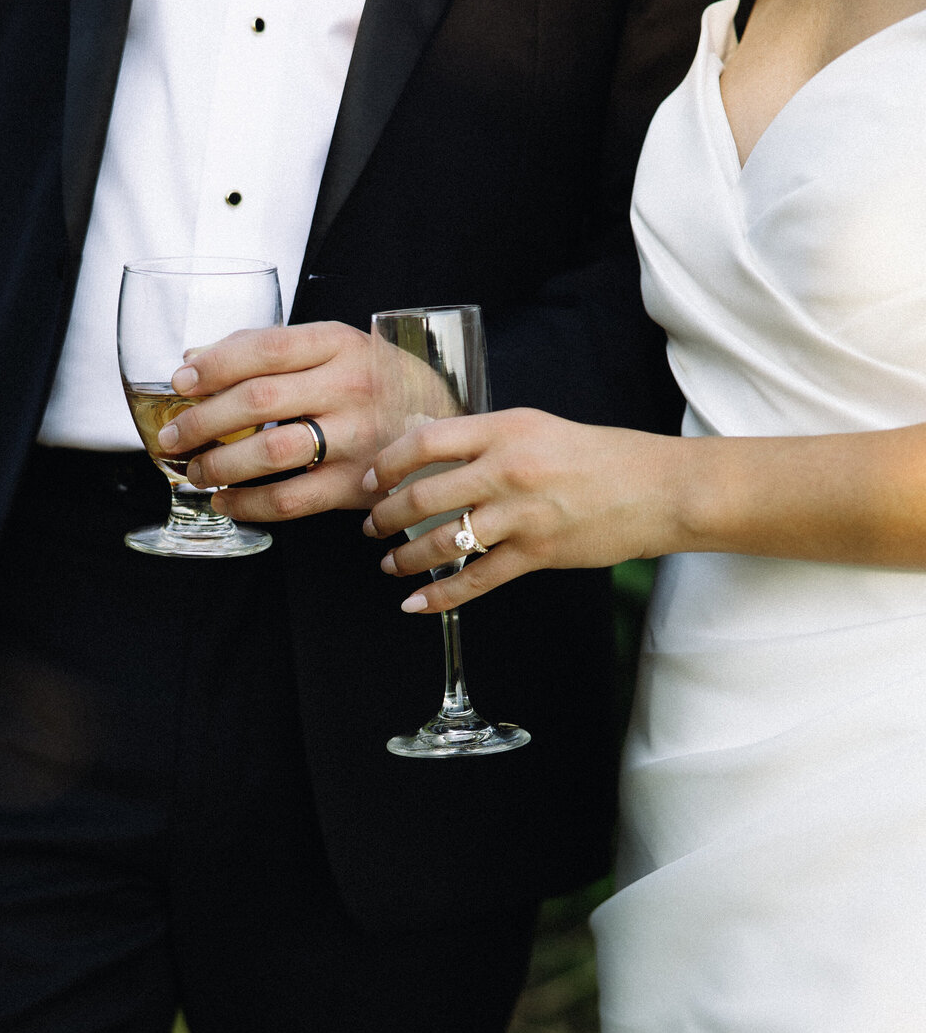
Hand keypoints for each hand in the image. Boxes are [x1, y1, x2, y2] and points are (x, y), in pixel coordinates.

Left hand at [155, 321, 381, 517]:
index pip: (267, 347)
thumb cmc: (377, 382)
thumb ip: (267, 347)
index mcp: (340, 344)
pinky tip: (226, 501)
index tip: (180, 381)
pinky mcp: (356, 485)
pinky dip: (248, 505)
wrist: (446, 427)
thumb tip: (194, 358)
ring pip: (269, 452)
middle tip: (172, 436)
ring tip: (195, 470)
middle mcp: (350, 387)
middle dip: (202, 420)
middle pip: (259, 400)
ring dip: (219, 465)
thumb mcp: (334, 348)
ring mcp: (356, 438)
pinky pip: (290, 499)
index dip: (215, 364)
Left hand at [361, 407, 678, 612]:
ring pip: (443, 540)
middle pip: (424, 495)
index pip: (425, 442)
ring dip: (405, 557)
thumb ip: (489, 440)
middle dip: (387, 516)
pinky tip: (415, 603)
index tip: (371, 480)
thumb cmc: (604, 457)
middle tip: (372, 526)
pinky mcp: (538, 552)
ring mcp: (522, 513)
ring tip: (389, 563)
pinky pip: (475, 578)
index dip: (388, 465)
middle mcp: (508, 468)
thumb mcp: (539, 429)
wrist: (662, 489)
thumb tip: (435, 452)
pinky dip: (439, 594)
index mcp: (506, 429)